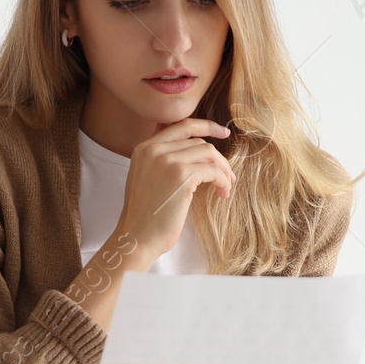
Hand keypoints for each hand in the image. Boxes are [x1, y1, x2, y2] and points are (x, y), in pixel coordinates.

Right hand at [116, 117, 234, 261]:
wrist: (137, 238)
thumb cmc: (146, 216)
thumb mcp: (147, 178)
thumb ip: (163, 161)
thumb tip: (197, 153)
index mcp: (144, 148)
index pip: (181, 126)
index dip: (206, 126)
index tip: (223, 133)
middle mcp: (153, 149)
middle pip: (198, 140)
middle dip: (218, 158)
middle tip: (228, 175)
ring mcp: (167, 160)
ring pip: (208, 152)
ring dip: (222, 169)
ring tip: (225, 186)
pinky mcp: (181, 175)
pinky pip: (212, 170)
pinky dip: (222, 181)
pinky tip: (222, 193)